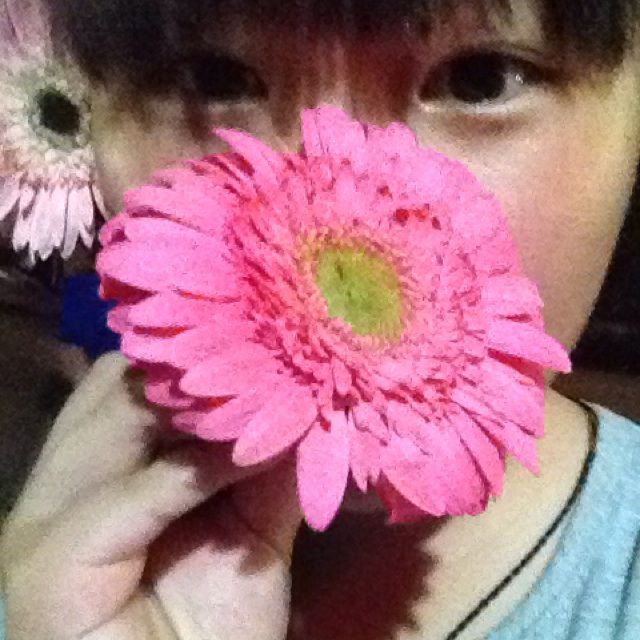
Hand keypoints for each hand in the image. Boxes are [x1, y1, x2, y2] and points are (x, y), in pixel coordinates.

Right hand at [0, 353, 301, 639]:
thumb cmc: (208, 627)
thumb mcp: (250, 531)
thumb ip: (267, 467)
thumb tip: (302, 403)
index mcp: (96, 469)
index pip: (130, 380)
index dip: (194, 358)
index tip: (262, 342)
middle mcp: (58, 480)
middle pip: (117, 385)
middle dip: (191, 373)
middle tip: (261, 364)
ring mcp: (43, 519)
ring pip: (117, 418)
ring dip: (193, 408)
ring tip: (258, 397)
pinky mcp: (50, 562)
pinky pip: (134, 494)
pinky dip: (193, 471)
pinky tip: (245, 460)